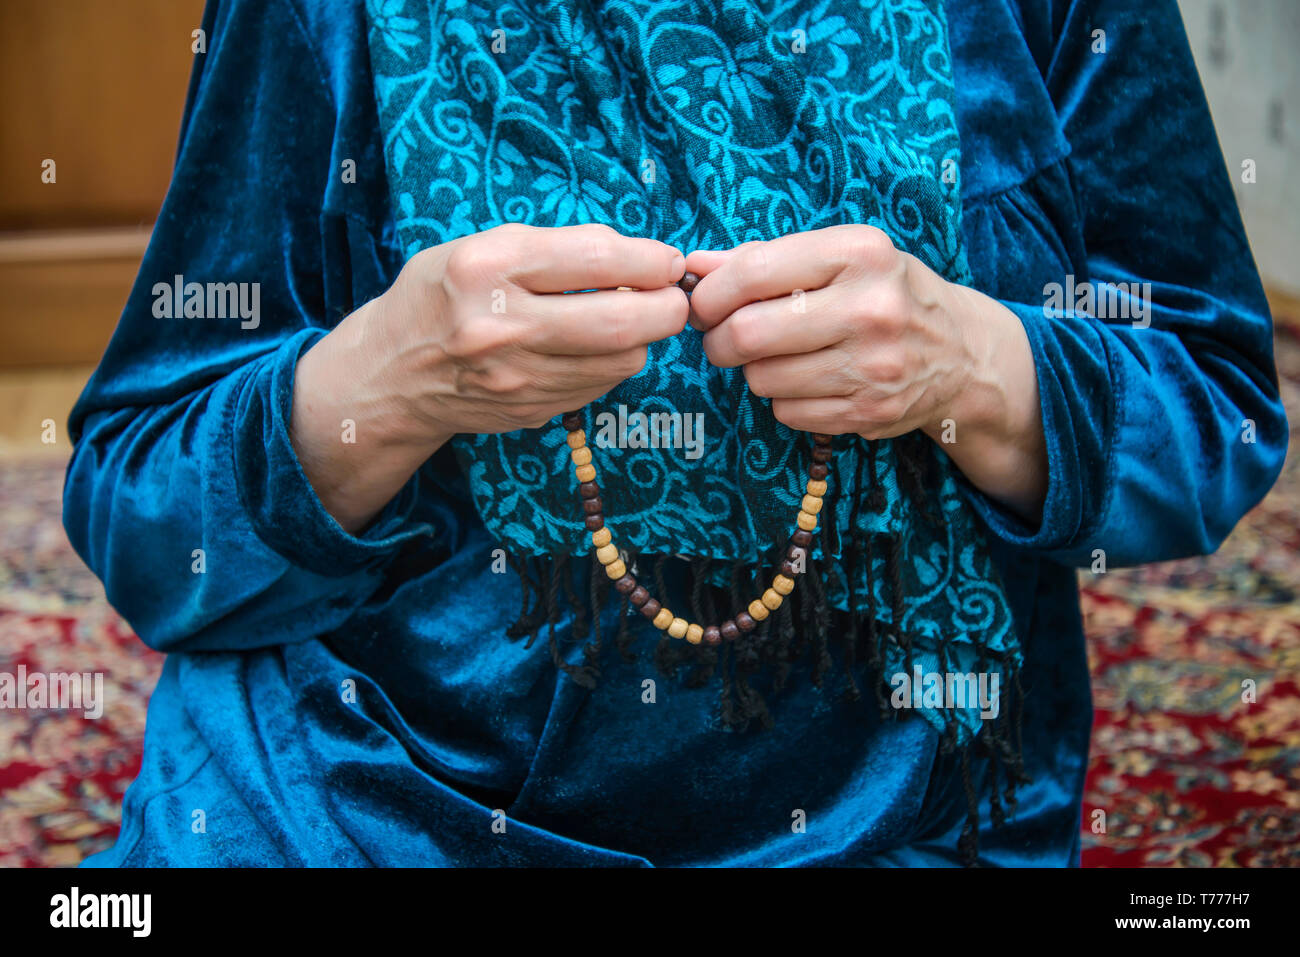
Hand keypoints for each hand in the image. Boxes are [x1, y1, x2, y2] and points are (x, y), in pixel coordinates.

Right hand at [292, 222, 687, 531]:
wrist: (389, 375)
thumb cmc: (440, 295)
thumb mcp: (481, 248)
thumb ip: (556, 248)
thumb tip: (637, 255)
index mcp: (487, 267)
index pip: (596, 259)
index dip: (650, 260)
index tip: (667, 261)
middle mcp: (501, 326)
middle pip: (624, 321)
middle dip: (668, 307)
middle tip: (675, 297)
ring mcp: (517, 377)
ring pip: (621, 360)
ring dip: (643, 338)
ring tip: (632, 318)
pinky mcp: (529, 410)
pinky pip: (600, 386)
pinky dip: (613, 363)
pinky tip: (597, 347)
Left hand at [685, 224, 1047, 523]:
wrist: (962, 352)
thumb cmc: (884, 293)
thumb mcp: (839, 258)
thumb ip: (766, 259)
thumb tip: (695, 266)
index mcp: (859, 254)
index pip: (754, 272)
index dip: (711, 293)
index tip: (703, 303)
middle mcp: (871, 308)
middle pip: (747, 333)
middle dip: (718, 340)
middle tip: (722, 339)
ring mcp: (873, 366)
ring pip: (762, 379)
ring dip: (754, 371)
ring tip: (778, 356)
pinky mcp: (870, 412)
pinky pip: (787, 412)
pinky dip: (784, 399)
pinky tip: (809, 381)